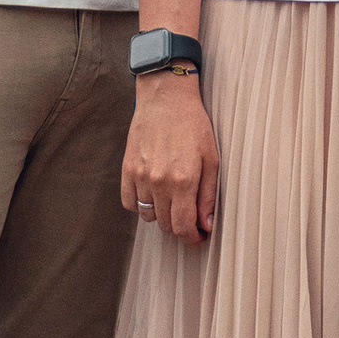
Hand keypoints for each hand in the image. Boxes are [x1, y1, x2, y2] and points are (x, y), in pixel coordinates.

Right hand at [125, 73, 218, 240]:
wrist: (165, 98)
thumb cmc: (193, 125)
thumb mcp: (211, 158)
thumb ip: (208, 195)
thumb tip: (206, 225)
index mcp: (184, 180)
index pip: (184, 227)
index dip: (192, 239)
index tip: (198, 238)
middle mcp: (159, 181)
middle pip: (166, 225)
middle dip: (180, 227)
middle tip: (190, 218)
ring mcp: (140, 176)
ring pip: (148, 217)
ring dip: (161, 216)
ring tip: (173, 201)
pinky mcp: (126, 170)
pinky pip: (130, 203)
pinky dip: (141, 205)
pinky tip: (154, 194)